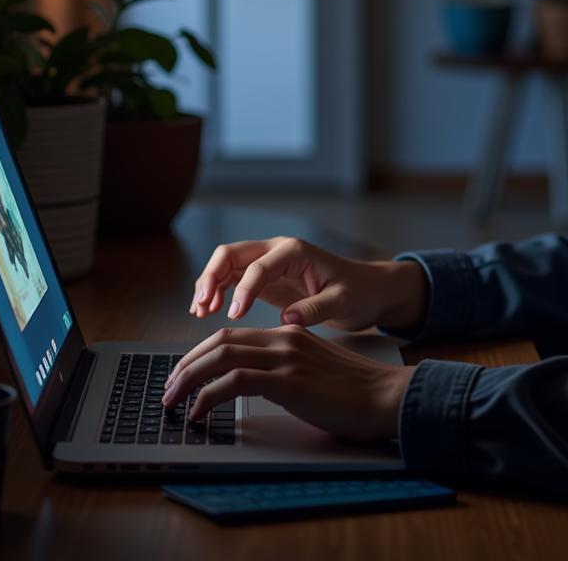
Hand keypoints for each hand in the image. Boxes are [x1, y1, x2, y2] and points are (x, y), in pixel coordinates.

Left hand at [161, 324, 415, 441]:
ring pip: (221, 357)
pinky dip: (209, 396)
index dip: (201, 353)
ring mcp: (286, 358)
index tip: (184, 374)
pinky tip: (199, 412)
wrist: (386, 396)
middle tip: (168, 387)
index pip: (233, 336)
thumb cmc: (356, 392)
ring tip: (172, 400)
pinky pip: (234, 383)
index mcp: (290, 334)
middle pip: (220, 342)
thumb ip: (288, 368)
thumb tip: (256, 384)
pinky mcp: (289, 381)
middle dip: (186, 364)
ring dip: (189, 378)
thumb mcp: (316, 371)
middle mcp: (284, 339)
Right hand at [188, 237, 427, 331]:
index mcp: (295, 252)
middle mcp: (278, 251)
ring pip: (227, 264)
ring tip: (199, 312)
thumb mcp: (344, 301)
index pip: (258, 265)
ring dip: (209, 284)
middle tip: (201, 306)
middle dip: (211, 277)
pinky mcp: (266, 278)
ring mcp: (269, 262)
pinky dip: (217, 291)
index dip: (243, 289)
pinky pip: (233, 278)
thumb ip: (317, 308)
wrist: (368, 289)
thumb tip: (287, 316)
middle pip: (231, 254)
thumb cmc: (359, 292)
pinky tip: (208, 311)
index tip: (234, 315)